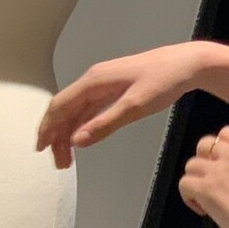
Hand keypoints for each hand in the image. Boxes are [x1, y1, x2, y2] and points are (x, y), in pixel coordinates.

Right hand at [35, 43, 206, 168]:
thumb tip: (77, 141)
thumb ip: (104, 124)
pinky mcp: (114, 88)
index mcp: (94, 81)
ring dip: (68, 133)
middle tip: (58, 162)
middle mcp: (94, 80)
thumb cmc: (164, 80)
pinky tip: (82, 138)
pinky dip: (82, 125)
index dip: (48, 128)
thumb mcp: (134, 106)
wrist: (187, 64)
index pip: (60, 105)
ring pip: (76, 110)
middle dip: (56, 136)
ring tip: (67, 158)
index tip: (41, 149)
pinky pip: (89, 108)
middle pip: (65, 109)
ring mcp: (104, 84)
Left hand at [178, 125, 228, 227]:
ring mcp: (218, 170)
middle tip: (210, 178)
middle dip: (204, 161)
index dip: (219, 148)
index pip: (226, 134)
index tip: (222, 162)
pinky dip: (188, 196)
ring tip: (205, 198)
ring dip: (195, 180)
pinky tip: (202, 209)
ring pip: (191, 165)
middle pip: (205, 144)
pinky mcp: (206, 188)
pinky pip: (184, 184)